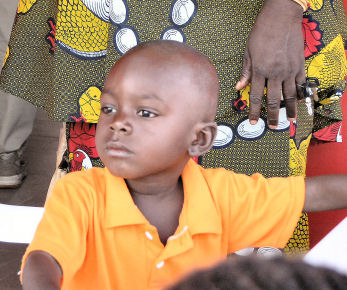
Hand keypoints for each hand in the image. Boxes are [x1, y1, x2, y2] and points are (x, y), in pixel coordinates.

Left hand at [235, 0, 305, 128]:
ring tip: (290, 120)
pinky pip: (301, 83)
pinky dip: (301, 93)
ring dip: (290, 109)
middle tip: (273, 127)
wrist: (281, 17)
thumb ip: (246, 71)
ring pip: (290, 95)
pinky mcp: (300, 65)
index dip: (253, 111)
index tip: (252, 122)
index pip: (255, 96)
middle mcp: (275, 74)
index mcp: (260, 71)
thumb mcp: (248, 52)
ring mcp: (289, 70)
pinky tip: (300, 102)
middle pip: (274, 100)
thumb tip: (238, 87)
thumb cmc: (262, 33)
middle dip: (272, 116)